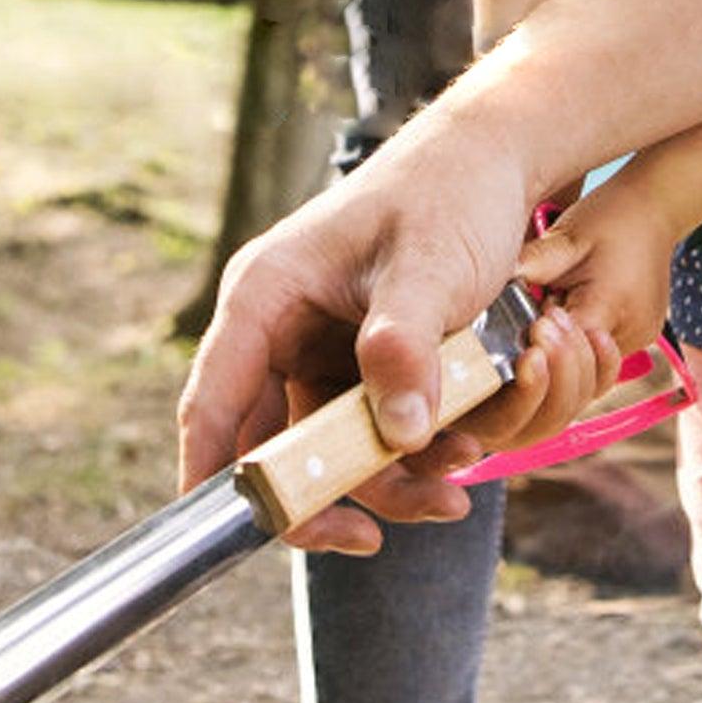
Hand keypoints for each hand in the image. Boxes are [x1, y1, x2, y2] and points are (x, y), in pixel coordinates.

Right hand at [174, 109, 611, 553]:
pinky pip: (372, 435)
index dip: (209, 469)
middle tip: (368, 538)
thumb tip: (397, 433)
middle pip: (271, 443)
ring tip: (455, 488)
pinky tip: (463, 454)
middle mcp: (280, 330)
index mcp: (265, 296)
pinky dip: (413, 459)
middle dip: (323, 496)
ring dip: (385, 484)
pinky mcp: (362, 367)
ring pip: (329, 451)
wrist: (492, 164)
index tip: (220, 530)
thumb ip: (406, 347)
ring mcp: (321, 352)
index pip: (214, 397)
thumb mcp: (431, 267)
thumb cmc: (447, 194)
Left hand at [515, 183, 676, 357]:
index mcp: (614, 306)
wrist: (654, 209)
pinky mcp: (635, 338)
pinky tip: (564, 314)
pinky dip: (576, 344)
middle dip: (548, 353)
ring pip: (589, 372)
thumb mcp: (566, 237)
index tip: (524, 320)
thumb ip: (531, 266)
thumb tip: (487, 288)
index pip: (566, 351)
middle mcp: (631, 333)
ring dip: (562, 352)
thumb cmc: (608, 217)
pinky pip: (598, 357)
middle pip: (579, 372)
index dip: (538, 342)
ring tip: (552, 310)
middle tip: (536, 313)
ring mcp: (636, 340)